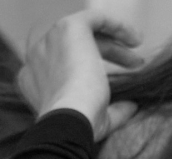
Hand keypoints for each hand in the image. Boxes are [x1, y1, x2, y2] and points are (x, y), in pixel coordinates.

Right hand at [19, 12, 141, 139]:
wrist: (69, 119)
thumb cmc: (78, 126)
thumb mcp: (96, 121)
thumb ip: (112, 112)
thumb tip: (132, 107)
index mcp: (34, 80)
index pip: (64, 65)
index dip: (92, 69)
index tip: (117, 78)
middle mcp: (38, 57)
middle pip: (77, 47)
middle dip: (109, 54)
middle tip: (134, 65)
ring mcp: (50, 40)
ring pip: (86, 32)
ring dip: (114, 41)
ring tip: (137, 53)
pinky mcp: (67, 27)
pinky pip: (95, 18)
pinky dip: (116, 25)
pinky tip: (134, 39)